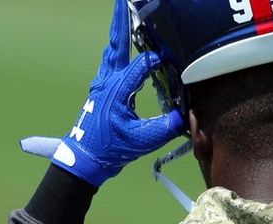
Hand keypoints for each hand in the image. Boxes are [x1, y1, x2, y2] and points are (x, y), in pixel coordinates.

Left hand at [24, 0, 185, 186]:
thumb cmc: (111, 148)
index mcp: (117, 87)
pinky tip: (124, 44)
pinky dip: (119, 46)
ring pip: (113, 48)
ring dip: (119, 30)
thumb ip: (167, 126)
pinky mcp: (103, 89)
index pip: (143, 63)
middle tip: (125, 0)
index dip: (160, 58)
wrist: (84, 158)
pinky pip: (112, 60)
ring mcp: (103, 82)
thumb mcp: (142, 139)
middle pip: (117, 42)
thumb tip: (188, 115)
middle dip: (122, 19)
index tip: (176, 57)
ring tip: (125, 12)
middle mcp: (108, 79)